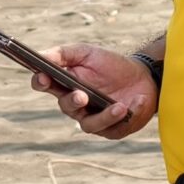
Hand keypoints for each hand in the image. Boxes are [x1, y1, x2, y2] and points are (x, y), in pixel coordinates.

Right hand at [30, 45, 157, 140]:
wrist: (143, 76)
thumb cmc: (111, 65)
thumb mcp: (87, 53)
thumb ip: (63, 53)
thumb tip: (41, 56)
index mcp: (65, 85)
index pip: (46, 85)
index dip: (41, 82)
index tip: (43, 77)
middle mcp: (76, 105)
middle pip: (66, 107)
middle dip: (73, 102)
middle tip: (81, 95)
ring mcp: (94, 119)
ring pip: (90, 125)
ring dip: (104, 116)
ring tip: (118, 106)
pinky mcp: (114, 130)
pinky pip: (117, 128)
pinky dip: (130, 114)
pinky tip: (138, 101)